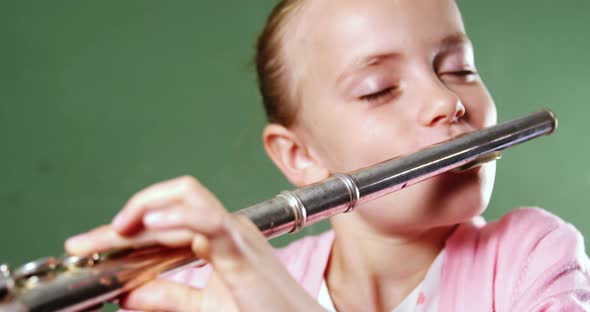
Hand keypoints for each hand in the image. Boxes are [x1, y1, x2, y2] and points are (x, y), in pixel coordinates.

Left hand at [65, 176, 323, 311]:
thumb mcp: (205, 306)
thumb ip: (167, 297)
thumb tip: (128, 294)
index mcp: (218, 238)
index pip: (164, 222)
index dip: (123, 232)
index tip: (89, 246)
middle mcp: (226, 228)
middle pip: (168, 205)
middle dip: (123, 221)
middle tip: (85, 242)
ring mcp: (234, 233)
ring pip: (186, 197)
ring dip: (144, 208)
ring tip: (113, 229)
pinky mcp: (240, 247)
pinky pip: (207, 219)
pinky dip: (177, 215)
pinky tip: (149, 223)